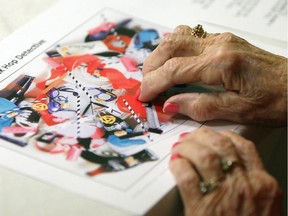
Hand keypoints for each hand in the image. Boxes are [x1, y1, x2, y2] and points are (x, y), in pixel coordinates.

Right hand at [138, 25, 286, 125]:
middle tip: (145, 86)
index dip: (154, 83)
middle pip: (170, 47)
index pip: (174, 69)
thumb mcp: (239, 112)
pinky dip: (174, 48)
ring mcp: (221, 40)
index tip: (144, 95)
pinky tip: (173, 60)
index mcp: (222, 63)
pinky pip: (190, 37)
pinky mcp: (224, 41)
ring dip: (160, 54)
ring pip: (178, 37)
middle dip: (152, 67)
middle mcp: (219, 45)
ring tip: (154, 74)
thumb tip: (171, 105)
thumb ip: (201, 107)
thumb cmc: (278, 100)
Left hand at [169, 128, 282, 215]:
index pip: (243, 147)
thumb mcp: (263, 207)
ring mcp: (224, 196)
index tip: (212, 135)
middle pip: (220, 146)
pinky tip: (175, 164)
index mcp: (263, 185)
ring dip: (187, 147)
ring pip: (204, 156)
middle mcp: (245, 185)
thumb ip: (251, 185)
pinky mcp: (202, 209)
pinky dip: (179, 166)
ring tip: (179, 148)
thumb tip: (230, 166)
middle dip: (201, 137)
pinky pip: (187, 177)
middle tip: (189, 138)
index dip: (223, 136)